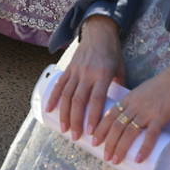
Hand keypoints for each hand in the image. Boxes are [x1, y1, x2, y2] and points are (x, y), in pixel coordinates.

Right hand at [46, 15, 123, 138]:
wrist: (99, 31)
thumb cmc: (113, 53)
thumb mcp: (120, 69)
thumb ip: (118, 88)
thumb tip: (117, 108)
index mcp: (102, 74)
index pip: (96, 99)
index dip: (92, 117)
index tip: (91, 134)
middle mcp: (87, 73)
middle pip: (78, 100)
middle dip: (76, 121)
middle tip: (76, 137)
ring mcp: (75, 71)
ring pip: (67, 95)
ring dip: (64, 114)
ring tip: (64, 130)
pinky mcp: (68, 68)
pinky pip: (59, 85)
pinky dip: (52, 98)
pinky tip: (48, 110)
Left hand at [91, 60, 169, 163]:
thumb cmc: (162, 85)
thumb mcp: (142, 92)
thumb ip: (135, 104)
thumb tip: (130, 121)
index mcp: (128, 99)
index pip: (109, 116)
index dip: (100, 130)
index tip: (93, 142)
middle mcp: (134, 105)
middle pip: (116, 126)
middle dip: (108, 143)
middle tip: (105, 157)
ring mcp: (147, 111)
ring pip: (129, 132)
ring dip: (120, 148)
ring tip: (115, 161)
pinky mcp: (161, 117)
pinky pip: (151, 135)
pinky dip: (144, 148)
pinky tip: (139, 159)